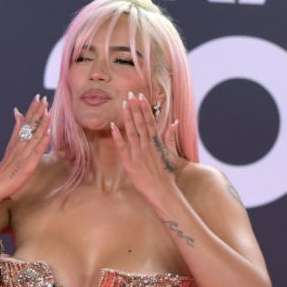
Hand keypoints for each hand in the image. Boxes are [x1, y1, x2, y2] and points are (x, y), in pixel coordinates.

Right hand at [0, 94, 49, 198]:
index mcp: (16, 140)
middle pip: (29, 126)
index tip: (37, 97)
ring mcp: (23, 155)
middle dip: (37, 112)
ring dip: (41, 125)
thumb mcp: (11, 145)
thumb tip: (18, 112)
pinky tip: (48, 135)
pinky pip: (36, 153)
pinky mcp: (27, 165)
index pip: (25, 122)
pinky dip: (41, 143)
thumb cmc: (6, 166)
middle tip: (43, 99)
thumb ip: (16, 129)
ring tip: (48, 113)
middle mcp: (19, 145)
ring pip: (33, 137)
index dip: (32, 109)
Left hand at [110, 91, 181, 206]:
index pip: (150, 122)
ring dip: (128, 118)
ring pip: (132, 132)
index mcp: (156, 143)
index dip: (145, 108)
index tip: (141, 97)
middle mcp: (147, 146)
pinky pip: (123, 148)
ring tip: (123, 104)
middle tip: (130, 94)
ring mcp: (139, 154)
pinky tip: (113, 127)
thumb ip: (169, 138)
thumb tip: (174, 122)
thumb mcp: (171, 154)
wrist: (164, 192)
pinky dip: (118, 137)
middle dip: (135, 108)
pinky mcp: (131, 164)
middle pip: (141, 123)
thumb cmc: (167, 175)